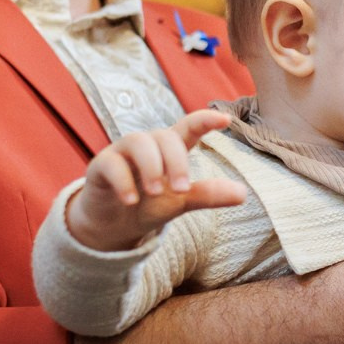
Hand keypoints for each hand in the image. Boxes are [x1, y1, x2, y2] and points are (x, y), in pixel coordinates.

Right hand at [65, 108, 248, 250]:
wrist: (112, 224)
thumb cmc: (149, 204)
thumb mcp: (181, 201)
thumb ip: (208, 194)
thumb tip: (243, 194)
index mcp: (170, 149)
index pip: (189, 127)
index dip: (205, 120)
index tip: (226, 119)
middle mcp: (147, 145)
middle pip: (165, 136)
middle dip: (176, 161)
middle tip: (181, 189)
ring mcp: (122, 153)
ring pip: (138, 142)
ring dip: (151, 167)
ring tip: (156, 193)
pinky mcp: (100, 166)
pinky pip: (112, 164)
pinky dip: (123, 182)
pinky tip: (131, 201)